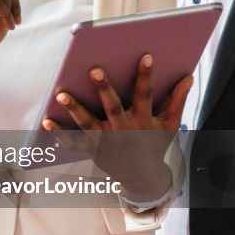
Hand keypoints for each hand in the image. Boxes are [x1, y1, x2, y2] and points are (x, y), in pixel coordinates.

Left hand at [43, 54, 191, 200]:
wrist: (143, 178)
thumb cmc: (155, 144)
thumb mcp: (169, 124)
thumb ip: (177, 100)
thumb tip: (188, 77)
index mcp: (143, 120)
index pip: (145, 94)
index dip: (146, 75)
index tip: (146, 56)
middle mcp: (124, 129)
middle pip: (112, 106)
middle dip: (104, 88)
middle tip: (95, 70)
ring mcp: (107, 140)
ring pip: (88, 123)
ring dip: (75, 109)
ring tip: (61, 94)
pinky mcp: (94, 150)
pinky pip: (74, 142)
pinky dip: (60, 133)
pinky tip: (46, 120)